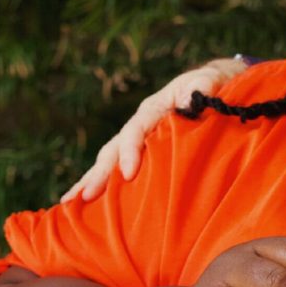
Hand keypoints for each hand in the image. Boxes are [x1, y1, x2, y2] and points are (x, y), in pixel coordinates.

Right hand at [62, 56, 248, 201]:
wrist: (214, 86)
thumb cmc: (213, 86)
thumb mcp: (209, 82)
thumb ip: (202, 88)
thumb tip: (192, 98)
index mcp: (154, 108)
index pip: (136, 129)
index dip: (130, 150)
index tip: (128, 174)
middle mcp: (140, 124)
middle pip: (113, 148)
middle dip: (99, 173)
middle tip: (85, 196)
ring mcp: (139, 138)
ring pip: (109, 159)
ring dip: (91, 180)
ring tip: (71, 203)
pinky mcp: (143, 153)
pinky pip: (119, 167)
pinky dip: (105, 184)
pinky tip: (88, 204)